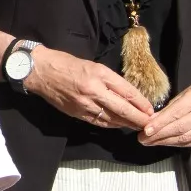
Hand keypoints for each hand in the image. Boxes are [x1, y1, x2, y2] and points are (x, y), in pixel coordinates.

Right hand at [21, 46, 152, 130]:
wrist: (40, 70)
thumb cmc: (66, 63)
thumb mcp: (92, 65)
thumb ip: (109, 80)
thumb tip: (127, 94)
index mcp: (99, 74)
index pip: (127, 91)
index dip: (141, 103)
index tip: (150, 110)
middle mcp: (94, 90)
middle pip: (122, 108)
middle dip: (138, 118)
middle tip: (150, 124)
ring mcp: (84, 103)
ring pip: (111, 118)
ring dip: (126, 124)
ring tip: (137, 126)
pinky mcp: (76, 113)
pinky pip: (98, 122)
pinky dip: (111, 125)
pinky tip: (118, 125)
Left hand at [139, 79, 190, 146]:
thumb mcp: (181, 95)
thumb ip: (167, 109)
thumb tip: (149, 123)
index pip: (176, 113)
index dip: (160, 123)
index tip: (145, 130)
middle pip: (180, 127)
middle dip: (160, 135)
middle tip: (143, 139)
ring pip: (185, 137)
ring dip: (165, 141)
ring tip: (150, 142)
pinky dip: (175, 144)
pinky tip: (163, 143)